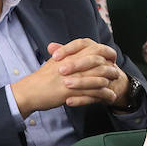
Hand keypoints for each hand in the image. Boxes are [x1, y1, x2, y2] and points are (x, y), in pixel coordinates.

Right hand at [11, 39, 126, 116]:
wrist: (29, 92)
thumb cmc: (42, 78)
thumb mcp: (55, 62)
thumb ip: (68, 55)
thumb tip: (80, 51)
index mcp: (69, 56)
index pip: (93, 48)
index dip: (106, 52)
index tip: (112, 58)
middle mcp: (72, 65)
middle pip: (100, 63)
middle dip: (111, 68)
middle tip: (117, 73)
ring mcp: (72, 79)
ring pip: (99, 78)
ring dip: (110, 83)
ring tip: (116, 86)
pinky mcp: (72, 92)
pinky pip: (94, 93)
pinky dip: (105, 95)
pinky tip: (111, 97)